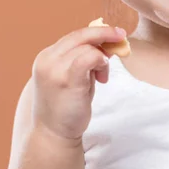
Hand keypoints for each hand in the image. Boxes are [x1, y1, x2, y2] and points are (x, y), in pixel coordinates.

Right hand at [31, 25, 126, 141]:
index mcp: (46, 57)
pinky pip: (89, 57)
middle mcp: (47, 59)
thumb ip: (83, 60)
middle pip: (80, 35)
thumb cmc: (66, 107)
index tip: (114, 34)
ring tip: (102, 77)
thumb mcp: (73, 77)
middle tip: (122, 37)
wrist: (53, 135)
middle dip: (104, 34)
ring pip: (87, 47)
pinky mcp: (66, 80)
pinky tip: (102, 77)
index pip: (74, 36)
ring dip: (102, 57)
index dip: (96, 33)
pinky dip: (100, 61)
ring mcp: (54, 69)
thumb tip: (106, 44)